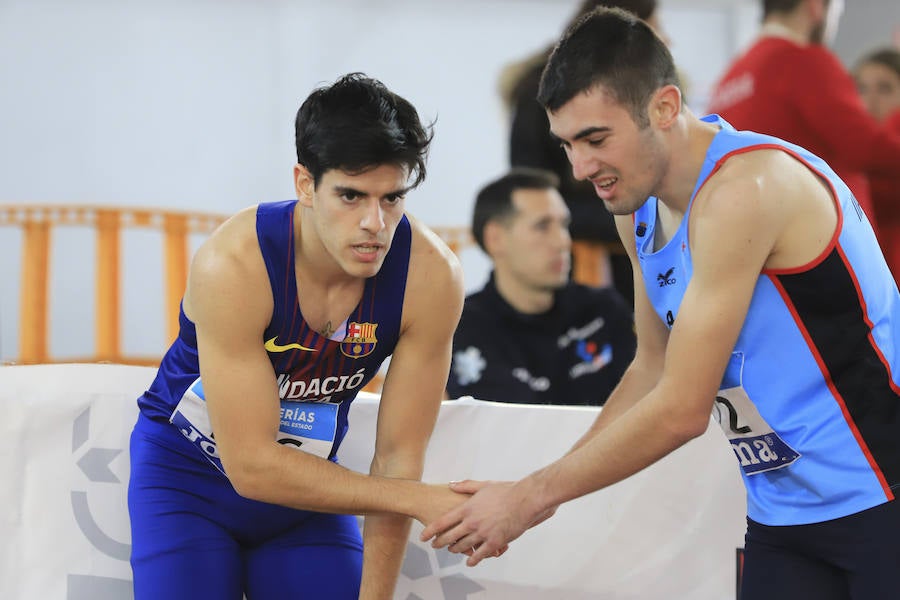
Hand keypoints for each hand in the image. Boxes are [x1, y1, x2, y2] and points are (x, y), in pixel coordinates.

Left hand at [419, 479, 552, 566]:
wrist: (524, 500)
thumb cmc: (505, 491)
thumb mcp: (483, 485)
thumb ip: (465, 486)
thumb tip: (451, 484)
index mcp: (467, 508)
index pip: (443, 522)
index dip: (431, 531)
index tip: (423, 537)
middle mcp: (472, 522)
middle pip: (449, 537)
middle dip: (440, 543)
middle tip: (435, 546)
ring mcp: (482, 533)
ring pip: (463, 547)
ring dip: (455, 550)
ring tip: (452, 550)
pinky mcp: (494, 542)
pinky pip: (479, 555)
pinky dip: (473, 559)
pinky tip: (469, 561)